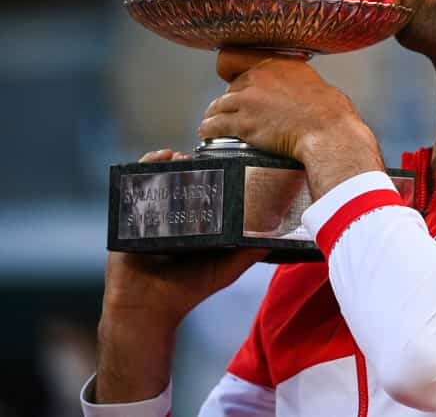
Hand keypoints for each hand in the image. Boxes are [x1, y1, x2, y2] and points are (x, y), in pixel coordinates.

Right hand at [95, 149, 268, 402]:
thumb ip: (248, 252)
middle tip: (201, 157)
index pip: (206, 191)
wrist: (148, 311)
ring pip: (160, 180)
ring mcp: (151, 215)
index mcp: (196, 224)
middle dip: (192, 165)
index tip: (225, 161)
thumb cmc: (187, 291)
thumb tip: (276, 235)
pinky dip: (144, 169)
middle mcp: (174, 216)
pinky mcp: (129, 218)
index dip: (214, 174)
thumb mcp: (225, 269)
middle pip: (183, 181)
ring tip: (181, 155)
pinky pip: (134, 187)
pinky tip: (159, 158)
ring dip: (170, 163)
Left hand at [199, 49, 384, 198]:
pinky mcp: (242, 122)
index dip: (232, 72)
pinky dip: (209, 130)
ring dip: (216, 115)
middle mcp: (258, 76)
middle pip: (230, 87)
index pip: (236, 59)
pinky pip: (213, 125)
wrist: (329, 132)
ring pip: (217, 106)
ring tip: (215, 125)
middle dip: (232, 101)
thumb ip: (298, 82)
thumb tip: (300, 91)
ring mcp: (247, 99)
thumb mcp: (316, 84)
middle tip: (235, 113)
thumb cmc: (332, 113)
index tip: (234, 82)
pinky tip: (209, 135)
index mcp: (277, 62)